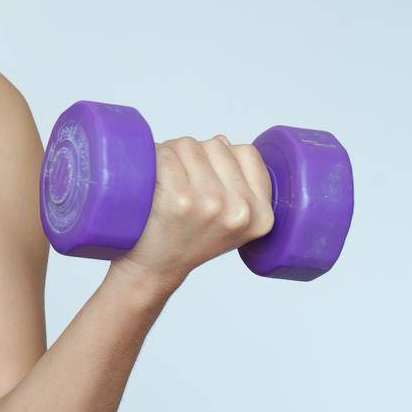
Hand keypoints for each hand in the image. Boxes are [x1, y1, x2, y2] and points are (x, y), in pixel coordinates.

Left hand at [115, 135, 276, 290]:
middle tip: (178, 181)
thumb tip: (221, 141)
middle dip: (193, 154)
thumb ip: (236, 182)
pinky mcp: (179, 200)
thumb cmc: (185, 239)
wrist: (152, 270)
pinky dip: (153, 158)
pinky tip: (150, 177)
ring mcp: (210, 204)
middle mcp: (240, 210)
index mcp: (261, 215)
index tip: (205, 175)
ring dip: (170, 153)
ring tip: (163, 181)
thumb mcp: (229, 220)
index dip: (221, 156)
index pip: (247, 153)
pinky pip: (166, 154)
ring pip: (189, 145)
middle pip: (215, 145)